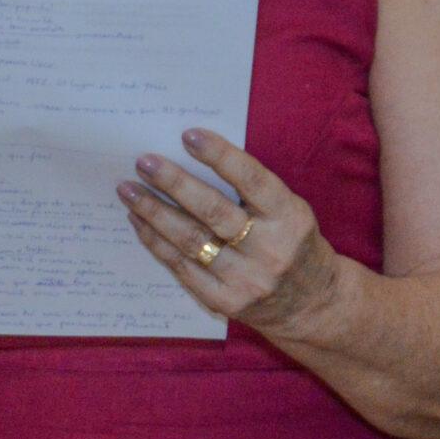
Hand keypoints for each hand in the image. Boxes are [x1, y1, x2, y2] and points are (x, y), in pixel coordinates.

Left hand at [117, 129, 339, 333]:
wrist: (311, 303)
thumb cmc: (290, 242)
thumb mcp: (288, 210)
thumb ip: (251, 189)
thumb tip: (192, 156)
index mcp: (289, 218)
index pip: (252, 180)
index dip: (220, 155)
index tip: (188, 135)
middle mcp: (270, 250)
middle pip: (213, 211)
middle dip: (173, 183)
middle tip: (143, 162)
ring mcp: (246, 280)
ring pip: (190, 241)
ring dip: (153, 212)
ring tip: (128, 190)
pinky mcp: (226, 302)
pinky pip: (182, 267)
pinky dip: (156, 242)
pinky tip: (139, 222)